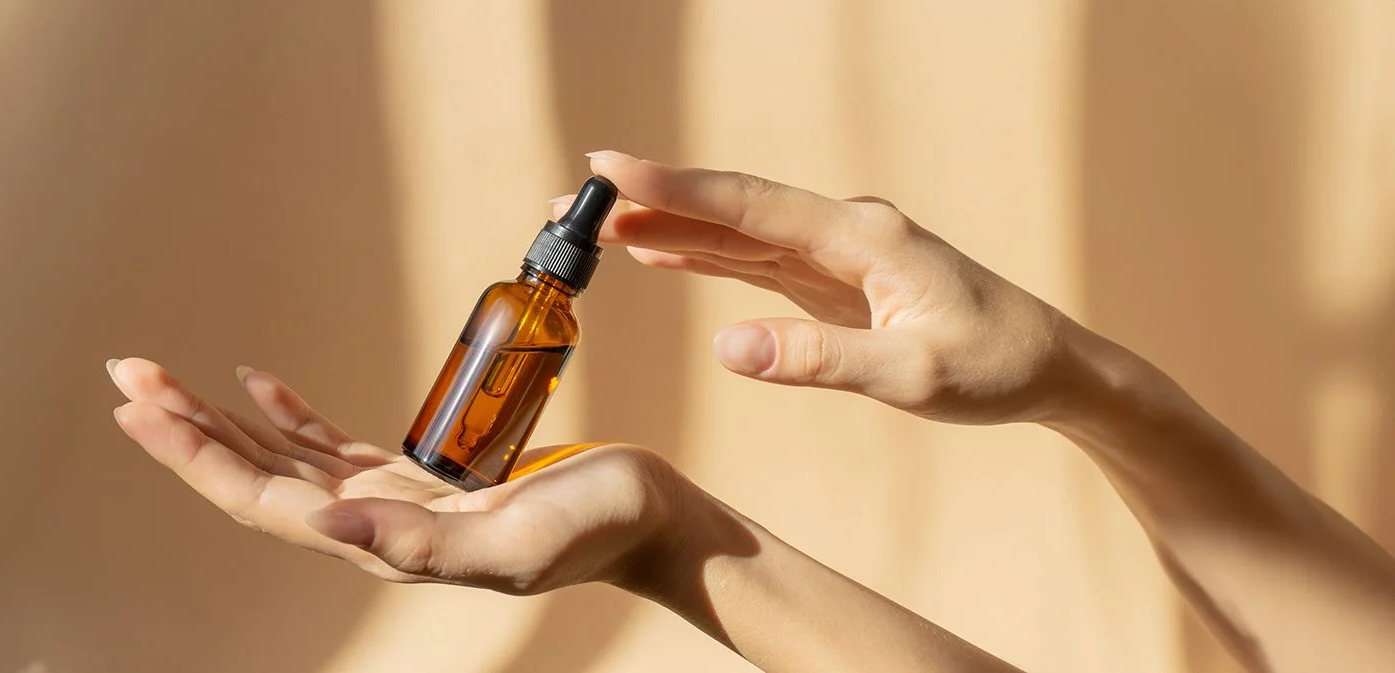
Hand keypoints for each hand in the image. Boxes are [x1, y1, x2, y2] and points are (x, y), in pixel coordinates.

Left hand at [105, 357, 682, 594]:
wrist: (647, 522)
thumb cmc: (595, 529)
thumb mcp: (514, 539)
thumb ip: (419, 540)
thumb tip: (321, 524)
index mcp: (381, 543)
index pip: (261, 501)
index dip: (196, 458)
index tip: (143, 409)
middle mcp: (369, 524)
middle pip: (253, 475)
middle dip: (185, 428)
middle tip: (128, 372)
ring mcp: (388, 498)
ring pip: (280, 457)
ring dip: (220, 418)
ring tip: (161, 376)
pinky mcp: (415, 474)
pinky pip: (330, 442)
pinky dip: (287, 411)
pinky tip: (257, 383)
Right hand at [567, 150, 1086, 424]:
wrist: (1049, 366)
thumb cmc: (993, 368)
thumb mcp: (912, 377)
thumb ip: (820, 359)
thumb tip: (728, 346)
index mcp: (860, 238)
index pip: (748, 205)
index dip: (674, 186)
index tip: (609, 168)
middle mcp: (841, 230)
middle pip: (728, 206)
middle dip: (649, 199)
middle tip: (573, 203)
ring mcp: (835, 250)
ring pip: (734, 228)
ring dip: (665, 223)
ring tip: (594, 225)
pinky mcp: (832, 276)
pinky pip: (751, 254)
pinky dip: (699, 248)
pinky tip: (656, 248)